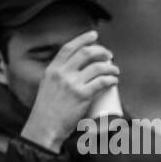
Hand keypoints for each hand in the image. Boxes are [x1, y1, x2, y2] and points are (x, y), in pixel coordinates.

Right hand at [20, 30, 119, 150]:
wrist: (45, 126)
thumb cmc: (47, 110)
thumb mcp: (48, 86)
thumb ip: (59, 78)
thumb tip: (75, 73)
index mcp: (52, 69)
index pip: (69, 48)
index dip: (83, 39)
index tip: (94, 35)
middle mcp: (62, 73)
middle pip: (86, 54)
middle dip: (101, 51)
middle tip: (109, 56)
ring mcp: (73, 84)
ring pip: (97, 67)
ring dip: (110, 67)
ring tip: (115, 71)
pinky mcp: (83, 95)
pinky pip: (102, 82)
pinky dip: (111, 79)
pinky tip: (115, 80)